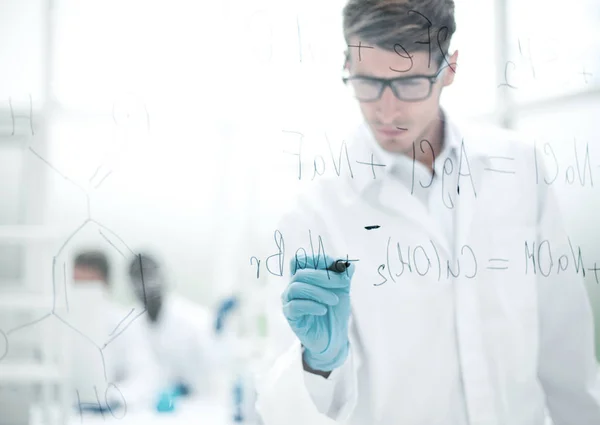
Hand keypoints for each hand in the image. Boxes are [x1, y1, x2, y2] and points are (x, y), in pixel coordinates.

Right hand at [281, 253, 353, 371]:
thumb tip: (349, 264)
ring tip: (334, 300)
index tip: (337, 265)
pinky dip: (311, 305)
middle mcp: (294, 286)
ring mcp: (289, 300)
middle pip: (301, 272)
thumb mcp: (343, 291)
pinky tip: (323, 310)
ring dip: (319, 291)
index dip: (318, 259)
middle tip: (343, 282)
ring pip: (297, 287)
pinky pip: (295, 306)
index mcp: (304, 276)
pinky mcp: (290, 315)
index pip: (301, 260)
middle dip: (323, 276)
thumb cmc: (335, 311)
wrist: (334, 337)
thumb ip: (344, 277)